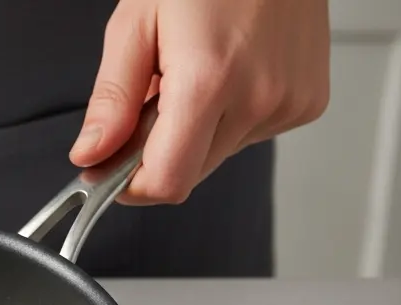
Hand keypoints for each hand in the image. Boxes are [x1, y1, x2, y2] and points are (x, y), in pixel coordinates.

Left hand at [69, 0, 329, 204]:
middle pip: (189, 174)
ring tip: (194, 72)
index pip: (166, 182)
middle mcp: (257, 99)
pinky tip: (228, 71)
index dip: (128, 186)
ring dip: (194, 132)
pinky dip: (230, 117)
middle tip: (150, 100)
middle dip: (156, 153)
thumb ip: (112, 99)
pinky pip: (251, 135)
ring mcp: (289, 103)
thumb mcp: (136, 24)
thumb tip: (91, 154)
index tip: (108, 169)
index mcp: (209, 81)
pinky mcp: (309, 101)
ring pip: (218, 155)